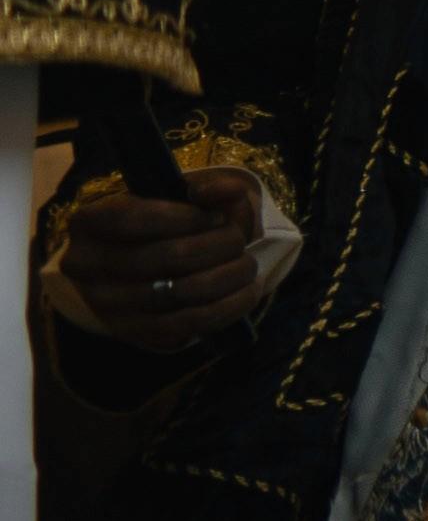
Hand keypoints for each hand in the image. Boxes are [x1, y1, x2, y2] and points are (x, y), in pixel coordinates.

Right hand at [55, 167, 276, 344]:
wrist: (141, 272)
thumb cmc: (162, 226)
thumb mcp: (177, 198)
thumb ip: (208, 187)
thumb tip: (229, 190)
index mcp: (87, 222)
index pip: (134, 218)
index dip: (187, 218)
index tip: (216, 217)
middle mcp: (86, 266)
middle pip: (167, 257)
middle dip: (219, 245)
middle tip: (238, 240)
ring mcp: (106, 305)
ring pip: (183, 292)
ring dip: (231, 275)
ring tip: (247, 263)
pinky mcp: (134, 333)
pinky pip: (191, 323)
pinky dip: (231, 305)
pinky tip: (247, 289)